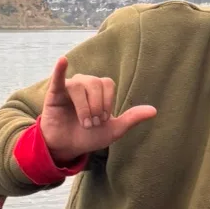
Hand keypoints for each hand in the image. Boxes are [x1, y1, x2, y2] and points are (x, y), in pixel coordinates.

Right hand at [38, 57, 156, 164]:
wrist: (68, 147)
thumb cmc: (89, 136)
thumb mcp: (114, 129)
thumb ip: (132, 118)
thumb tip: (154, 111)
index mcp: (98, 88)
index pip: (108, 84)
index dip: (108, 102)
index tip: (103, 119)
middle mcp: (85, 83)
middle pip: (95, 83)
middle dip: (97, 107)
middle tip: (92, 123)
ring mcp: (69, 86)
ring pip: (80, 87)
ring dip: (84, 109)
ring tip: (84, 123)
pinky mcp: (55, 92)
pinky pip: (58, 77)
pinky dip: (60, 69)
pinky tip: (63, 61)